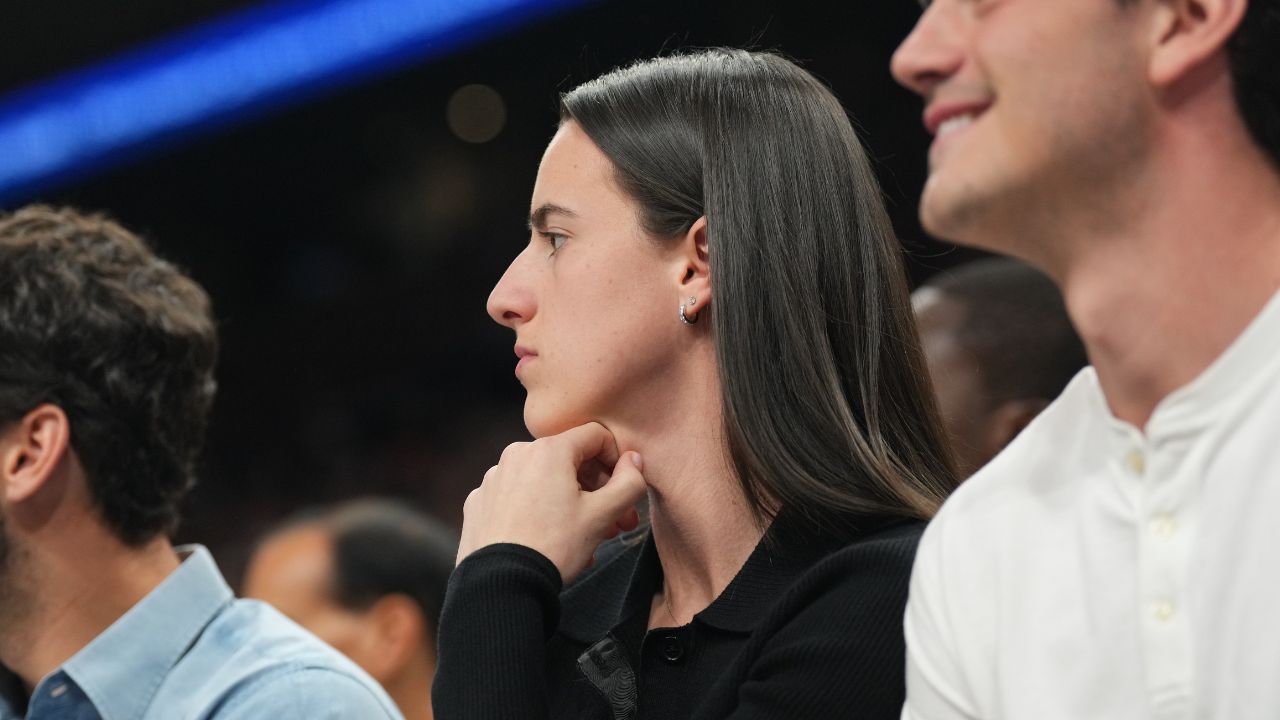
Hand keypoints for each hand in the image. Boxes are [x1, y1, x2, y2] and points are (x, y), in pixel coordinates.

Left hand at [457, 422, 646, 582]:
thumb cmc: (554, 547)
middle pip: (569, 460)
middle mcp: (517, 455)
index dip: (617, 461)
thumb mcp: (602, 515)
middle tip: (615, 523)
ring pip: (544, 481)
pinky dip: (537, 512)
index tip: (623, 490)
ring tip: (585, 539)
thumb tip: (634, 461)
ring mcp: (494, 478)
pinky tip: (548, 541)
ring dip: (570, 504)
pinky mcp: (480, 502)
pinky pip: (518, 498)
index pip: (596, 436)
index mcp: (548, 450)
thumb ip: (629, 482)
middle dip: (598, 490)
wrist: (500, 585)